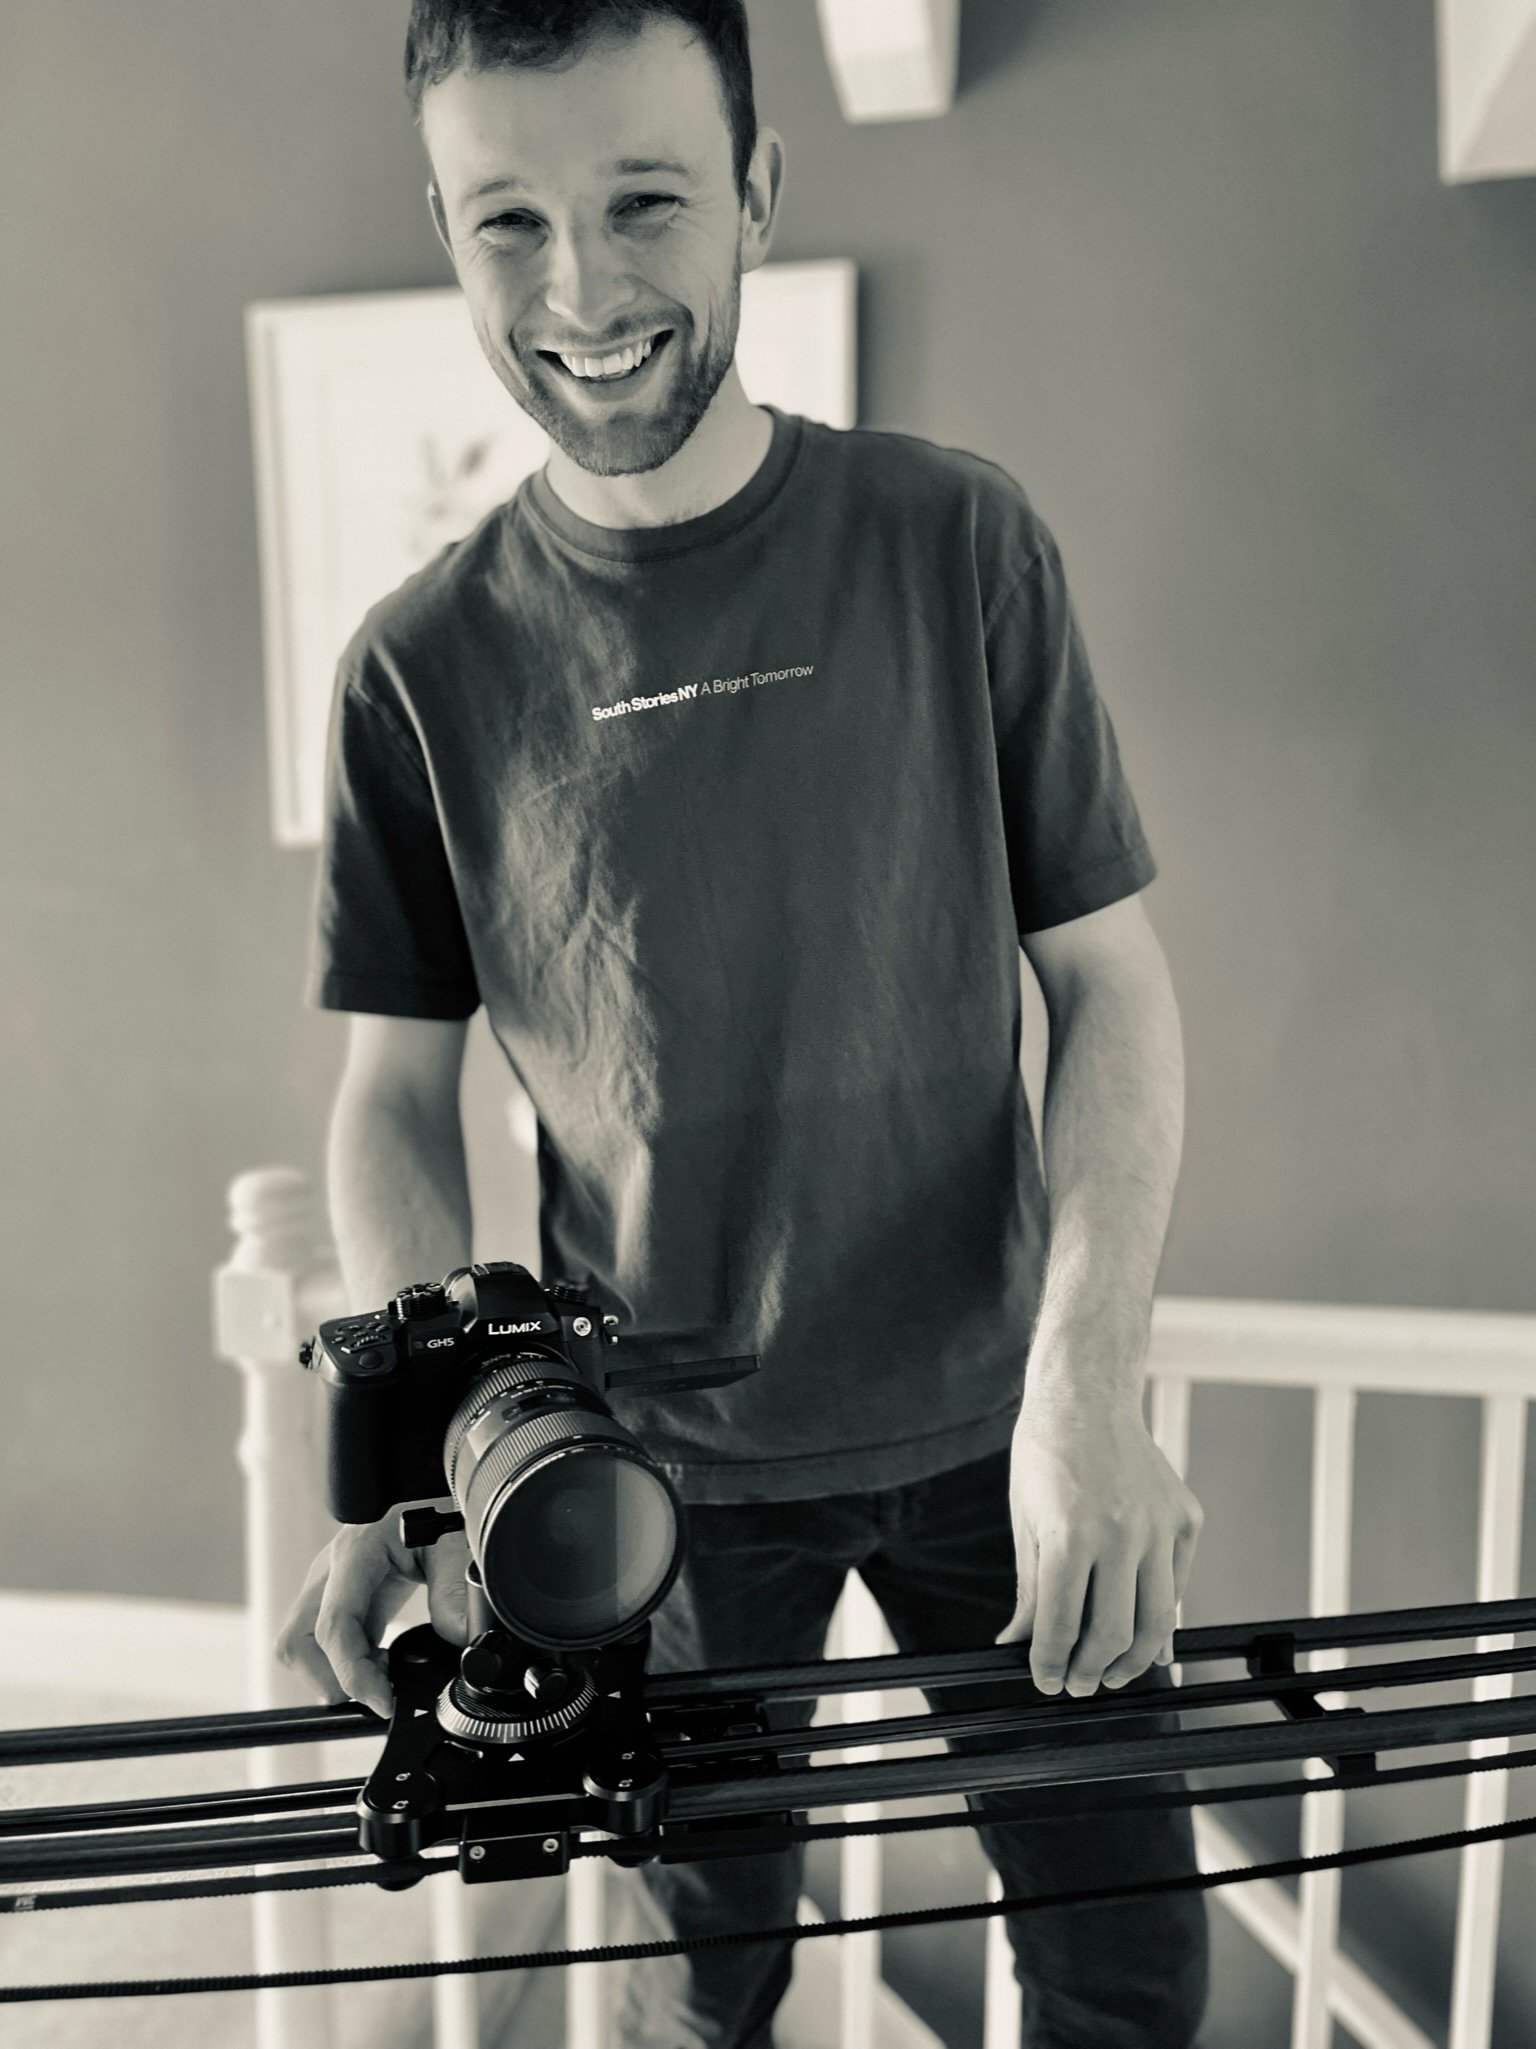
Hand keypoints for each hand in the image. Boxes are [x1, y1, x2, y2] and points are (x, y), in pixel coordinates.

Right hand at [275, 1500, 470, 1718]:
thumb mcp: (454, 1542)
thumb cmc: (436, 1503)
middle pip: (297, 1643)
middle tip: (379, 1690)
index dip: (352, 1674)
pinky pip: (323, 1642)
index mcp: (355, 1554)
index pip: (333, 1626)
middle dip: (331, 1679)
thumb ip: (456, 1592)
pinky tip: (380, 1664)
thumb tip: (459, 1641)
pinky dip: (345, 1663)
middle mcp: (331, 1570)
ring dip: (334, 1673)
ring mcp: (328, 1585)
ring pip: (300, 1646)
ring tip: (381, 1676)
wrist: (427, 1485)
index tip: (383, 1701)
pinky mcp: (337, 1597)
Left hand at [996, 1393, 1202, 1695]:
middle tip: (1079, 1684)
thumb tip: (1018, 1645)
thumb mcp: (1024, 1520)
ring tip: (1112, 1673)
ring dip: (1134, 1661)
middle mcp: (1121, 1531)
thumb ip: (1030, 1589)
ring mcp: (1161, 1525)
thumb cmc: (1046, 1453)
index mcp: (1070, 1533)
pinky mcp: (1187, 1518)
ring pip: (1158, 1621)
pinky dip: (1162, 1617)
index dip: (1051, 1664)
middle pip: (1116, 1634)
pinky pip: (1177, 1584)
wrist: (1088, 1395)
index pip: (1061, 1625)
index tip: (1046, 1681)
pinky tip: (1145, 1635)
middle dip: (1092, 1671)